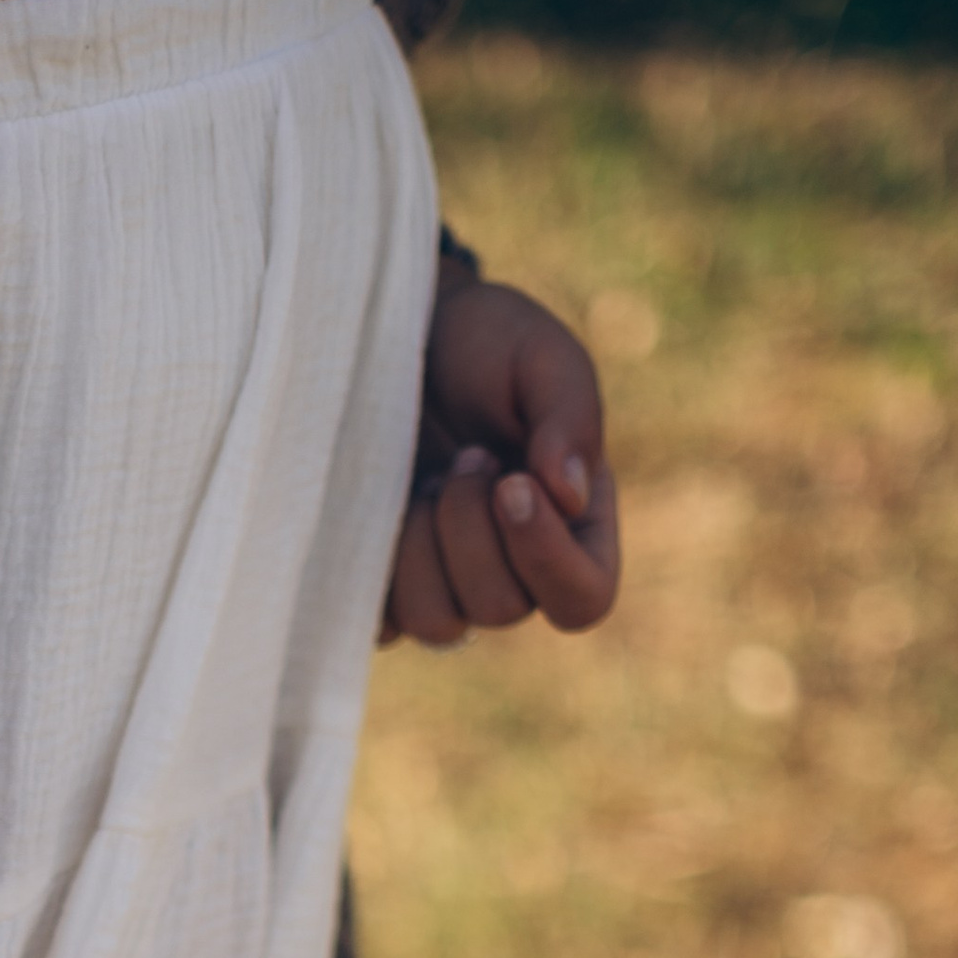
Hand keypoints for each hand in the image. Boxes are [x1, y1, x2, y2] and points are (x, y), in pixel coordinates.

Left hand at [384, 274, 620, 647]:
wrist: (402, 333)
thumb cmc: (486, 343)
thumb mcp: (541, 358)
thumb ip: (569, 417)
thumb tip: (568, 496)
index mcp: (574, 526)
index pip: (582, 600)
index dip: (546, 560)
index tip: (511, 485)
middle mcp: (515, 570)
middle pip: (500, 609)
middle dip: (470, 526)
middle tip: (464, 456)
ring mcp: (448, 586)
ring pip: (437, 624)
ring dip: (421, 548)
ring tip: (423, 479)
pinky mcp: (386, 589)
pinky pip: (381, 624)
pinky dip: (376, 569)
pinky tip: (380, 506)